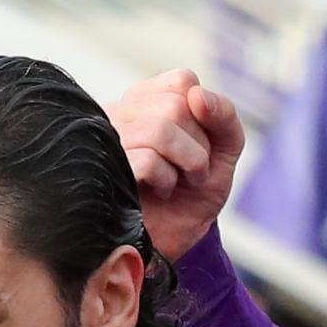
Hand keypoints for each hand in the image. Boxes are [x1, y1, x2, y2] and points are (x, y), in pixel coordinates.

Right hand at [110, 68, 245, 259]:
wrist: (172, 244)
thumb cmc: (191, 195)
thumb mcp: (223, 151)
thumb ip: (223, 115)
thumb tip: (198, 94)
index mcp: (144, 100)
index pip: (183, 82)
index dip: (204, 114)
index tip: (201, 143)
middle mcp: (119, 112)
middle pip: (175, 105)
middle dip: (199, 145)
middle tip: (192, 170)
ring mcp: (105, 139)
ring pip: (160, 129)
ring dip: (188, 163)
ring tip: (178, 182)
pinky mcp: (102, 168)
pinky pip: (147, 159)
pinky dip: (166, 179)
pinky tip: (159, 192)